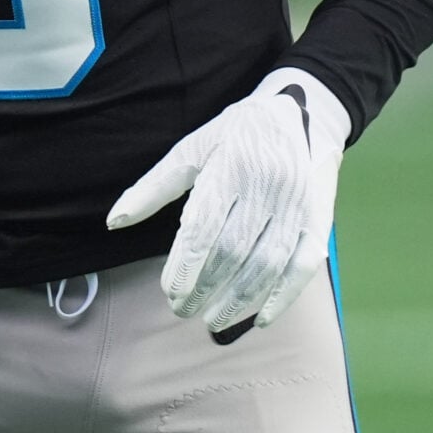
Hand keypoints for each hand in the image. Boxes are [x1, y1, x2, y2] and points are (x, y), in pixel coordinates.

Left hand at [106, 67, 351, 334]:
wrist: (301, 111)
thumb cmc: (235, 135)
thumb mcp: (191, 150)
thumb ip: (153, 187)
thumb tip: (114, 221)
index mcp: (229, 167)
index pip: (203, 229)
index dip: (184, 267)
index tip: (169, 292)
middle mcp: (266, 186)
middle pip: (233, 251)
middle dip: (205, 288)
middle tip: (184, 310)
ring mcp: (296, 205)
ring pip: (267, 264)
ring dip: (238, 300)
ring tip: (213, 321)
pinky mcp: (319, 219)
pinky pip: (304, 265)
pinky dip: (283, 296)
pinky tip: (259, 319)